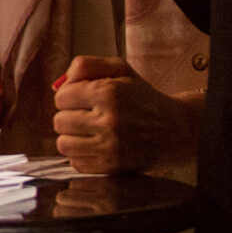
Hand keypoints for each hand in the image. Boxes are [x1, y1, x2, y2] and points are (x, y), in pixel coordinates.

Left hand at [50, 55, 203, 174]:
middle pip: (59, 121)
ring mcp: (110, 147)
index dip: (69, 97)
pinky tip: (96, 145)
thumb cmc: (142, 97)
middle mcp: (109, 121)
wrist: (173, 130)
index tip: (83, 99)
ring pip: (63, 144)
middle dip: (69, 116)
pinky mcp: (111, 166)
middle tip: (86, 115)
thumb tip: (58, 85)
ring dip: (72, 137)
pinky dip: (81, 155)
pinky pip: (75, 163)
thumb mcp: (120, 69)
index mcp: (109, 93)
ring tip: (88, 131)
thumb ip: (86, 65)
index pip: (61, 97)